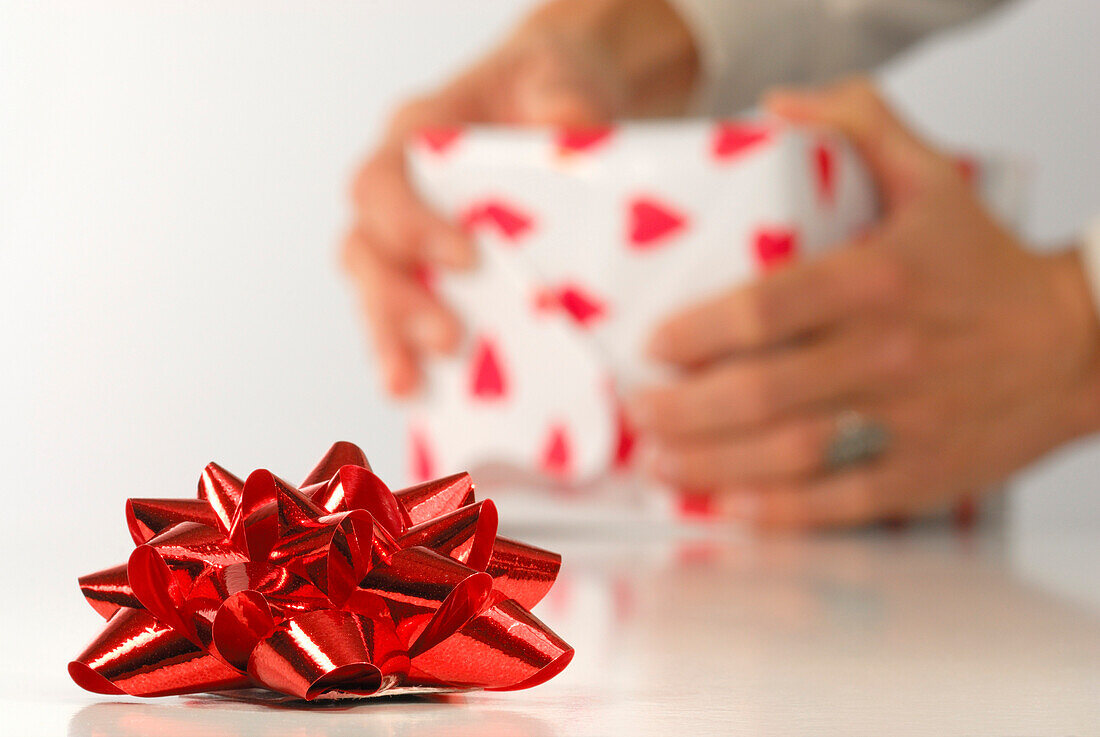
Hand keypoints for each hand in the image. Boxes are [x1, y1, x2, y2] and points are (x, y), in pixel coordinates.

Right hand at [342, 0, 697, 395]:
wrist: (550, 102)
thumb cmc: (544, 85)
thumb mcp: (560, 76)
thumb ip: (564, 101)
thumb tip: (574, 137)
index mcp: (415, 137)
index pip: (381, 183)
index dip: (409, 225)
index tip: (465, 258)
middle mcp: (398, 192)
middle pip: (363, 251)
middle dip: (395, 301)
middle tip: (447, 339)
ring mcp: (409, 238)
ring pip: (371, 292)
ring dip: (387, 341)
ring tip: (410, 385)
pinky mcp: (433, 275)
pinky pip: (403, 317)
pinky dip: (408, 355)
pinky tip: (427, 395)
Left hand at [628, 79, 1099, 529]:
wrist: (1077, 344)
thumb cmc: (987, 266)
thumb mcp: (931, 177)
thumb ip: (858, 125)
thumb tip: (778, 106)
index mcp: (877, 280)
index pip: (765, 309)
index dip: (696, 332)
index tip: (652, 343)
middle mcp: (887, 353)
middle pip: (761, 392)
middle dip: (683, 408)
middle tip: (640, 409)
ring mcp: (905, 421)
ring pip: (789, 454)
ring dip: (712, 465)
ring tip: (662, 461)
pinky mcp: (921, 474)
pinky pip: (838, 502)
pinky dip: (778, 513)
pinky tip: (729, 507)